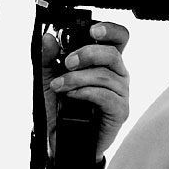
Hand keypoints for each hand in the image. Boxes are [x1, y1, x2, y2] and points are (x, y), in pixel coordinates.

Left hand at [42, 21, 129, 160]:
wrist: (61, 138)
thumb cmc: (60, 106)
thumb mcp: (49, 77)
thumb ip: (48, 58)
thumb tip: (48, 38)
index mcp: (104, 61)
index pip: (118, 38)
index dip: (110, 30)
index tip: (93, 30)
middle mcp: (117, 74)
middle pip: (113, 53)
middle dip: (88, 53)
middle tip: (68, 62)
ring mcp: (121, 93)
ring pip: (106, 75)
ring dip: (77, 78)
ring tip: (60, 86)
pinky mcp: (120, 111)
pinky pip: (106, 96)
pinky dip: (85, 93)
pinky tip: (71, 96)